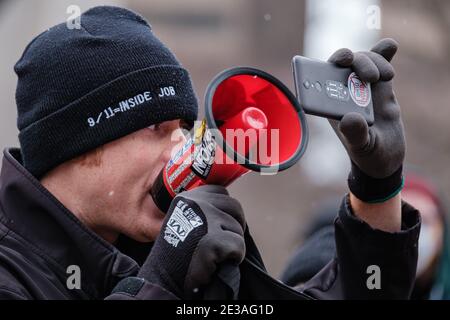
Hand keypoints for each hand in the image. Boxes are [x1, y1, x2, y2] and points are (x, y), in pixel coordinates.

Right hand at [137, 185, 245, 298]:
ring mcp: (206, 220)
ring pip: (238, 228)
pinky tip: (217, 262)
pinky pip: (239, 246)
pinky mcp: (213, 240)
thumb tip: (230, 209)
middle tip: (222, 242)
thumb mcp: (184, 219)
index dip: (225, 211)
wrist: (163, 278)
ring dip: (231, 243)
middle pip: (234, 207)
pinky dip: (234, 257)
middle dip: (233, 225)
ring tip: (213, 254)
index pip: (221, 192)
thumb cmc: (177, 252)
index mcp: (188, 197)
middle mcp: (197, 203)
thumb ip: (202, 209)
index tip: (219, 226)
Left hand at [328, 38, 404, 201]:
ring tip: (388, 76)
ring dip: (373, 61)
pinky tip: (390, 46)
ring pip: (361, 60)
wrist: (386, 155)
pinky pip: (379, 62)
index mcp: (330, 104)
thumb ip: (355, 134)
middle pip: (342, 64)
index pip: (320, 78)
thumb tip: (349, 117)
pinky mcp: (378, 83)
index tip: (341, 61)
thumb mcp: (362, 147)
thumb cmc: (368, 152)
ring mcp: (360, 85)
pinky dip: (383, 52)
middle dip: (355, 61)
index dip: (326, 65)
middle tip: (370, 76)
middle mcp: (342, 91)